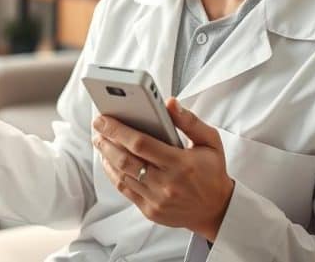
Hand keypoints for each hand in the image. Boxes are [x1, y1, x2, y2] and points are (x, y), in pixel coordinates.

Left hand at [92, 97, 233, 241]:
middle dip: (106, 140)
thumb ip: (190, 120)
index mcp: (181, 164)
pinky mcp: (150, 210)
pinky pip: (125, 189)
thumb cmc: (212, 171)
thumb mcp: (210, 141)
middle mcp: (166, 184)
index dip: (117, 130)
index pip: (141, 144)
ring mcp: (157, 199)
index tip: (103, 118)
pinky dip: (112, 173)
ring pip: (122, 175)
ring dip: (106, 155)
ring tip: (100, 140)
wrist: (217, 210)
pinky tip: (108, 160)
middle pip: (125, 159)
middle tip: (97, 126)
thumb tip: (169, 102)